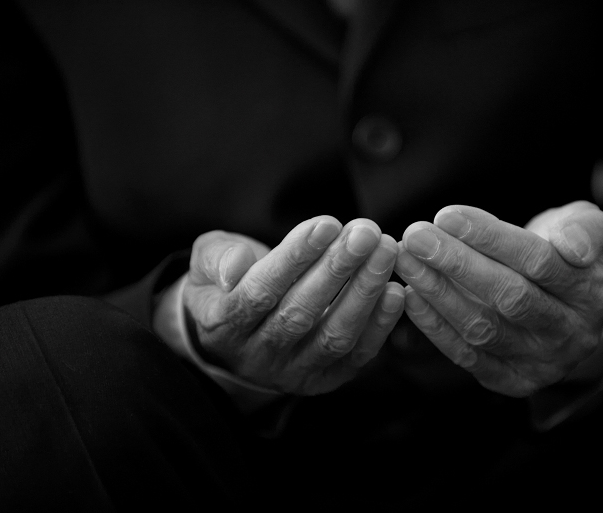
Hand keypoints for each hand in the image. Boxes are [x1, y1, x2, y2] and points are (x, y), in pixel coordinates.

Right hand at [184, 216, 404, 394]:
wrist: (235, 336)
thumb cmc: (225, 285)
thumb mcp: (206, 262)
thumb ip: (217, 258)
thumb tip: (238, 264)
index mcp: (223, 325)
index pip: (260, 291)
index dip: (295, 257)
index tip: (327, 223)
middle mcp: (257, 356)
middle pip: (300, 313)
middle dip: (337, 269)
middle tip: (366, 232)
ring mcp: (292, 372)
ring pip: (333, 336)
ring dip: (364, 292)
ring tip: (385, 251)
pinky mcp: (323, 379)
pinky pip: (355, 356)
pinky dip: (379, 325)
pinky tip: (395, 291)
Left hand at [394, 202, 602, 396]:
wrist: (568, 305)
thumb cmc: (567, 253)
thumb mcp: (589, 228)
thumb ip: (586, 228)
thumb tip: (572, 244)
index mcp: (592, 293)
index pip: (538, 262)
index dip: (490, 238)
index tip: (446, 215)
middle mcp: (572, 334)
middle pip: (509, 297)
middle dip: (456, 263)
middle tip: (416, 236)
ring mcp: (542, 363)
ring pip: (483, 328)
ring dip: (438, 293)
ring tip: (406, 260)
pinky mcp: (512, 381)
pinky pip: (467, 356)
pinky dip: (434, 326)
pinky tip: (410, 295)